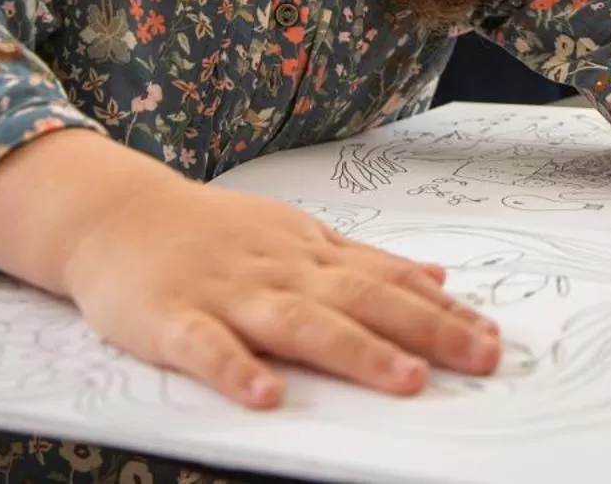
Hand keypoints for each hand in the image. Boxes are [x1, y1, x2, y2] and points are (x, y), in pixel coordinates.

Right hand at [60, 175, 501, 408]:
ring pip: (299, 322)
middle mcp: (281, 271)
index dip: (443, 310)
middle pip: (362, 300)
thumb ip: (364, 260)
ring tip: (407, 380)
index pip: (389, 281)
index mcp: (312, 254)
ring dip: (355, 351)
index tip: (493, 337)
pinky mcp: (173, 319)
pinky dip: (236, 370)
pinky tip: (267, 397)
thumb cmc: (214, 232)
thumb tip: (438, 277)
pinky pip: (207, 347)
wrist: (117, 213)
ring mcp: (228, 294)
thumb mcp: (297, 236)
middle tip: (481, 358)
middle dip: (426, 330)